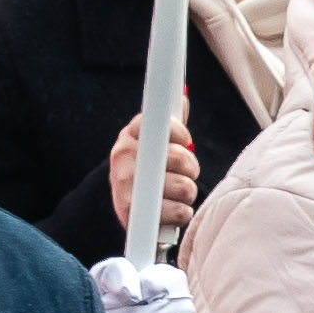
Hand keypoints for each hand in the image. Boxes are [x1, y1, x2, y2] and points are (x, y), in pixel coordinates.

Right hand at [104, 115, 201, 238]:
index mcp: (129, 137)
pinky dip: (182, 214)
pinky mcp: (132, 215)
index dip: (178, 133)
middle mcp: (123, 159)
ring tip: (175, 194)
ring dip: (187, 193)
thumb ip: (170, 124)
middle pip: (177, 156)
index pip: (161, 123)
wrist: (127, 213)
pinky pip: (179, 211)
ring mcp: (126, 187)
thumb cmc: (147, 174)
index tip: (184, 141)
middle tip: (182, 173)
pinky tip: (170, 211)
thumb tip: (182, 97)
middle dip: (190, 167)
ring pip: (183, 186)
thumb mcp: (154, 146)